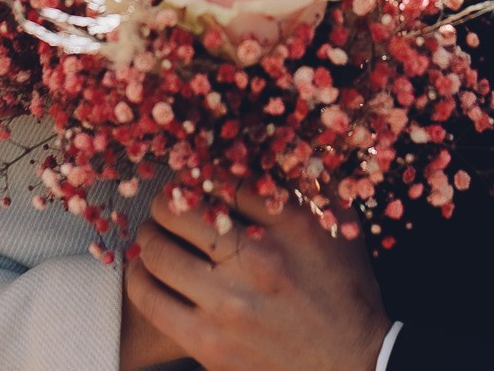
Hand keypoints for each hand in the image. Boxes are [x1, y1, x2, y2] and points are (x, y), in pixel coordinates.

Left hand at [124, 190, 390, 370]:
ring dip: (150, 236)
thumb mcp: (340, 227)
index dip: (202, 171)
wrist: (352, 365)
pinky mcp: (209, 346)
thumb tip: (273, 144)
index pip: (223, 176)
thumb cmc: (347, 290)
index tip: (196, 175)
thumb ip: (310, 183)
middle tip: (169, 204)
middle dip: (167, 200)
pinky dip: (141, 278)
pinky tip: (150, 271)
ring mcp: (230, 307)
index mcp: (292, 225)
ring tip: (156, 236)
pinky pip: (149, 300)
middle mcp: (259, 262)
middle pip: (178, 208)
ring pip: (156, 251)